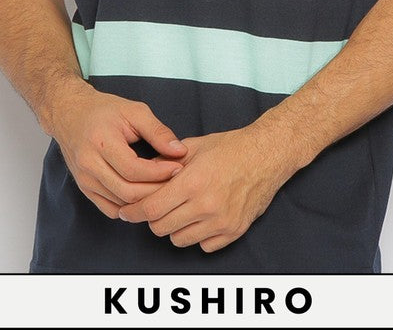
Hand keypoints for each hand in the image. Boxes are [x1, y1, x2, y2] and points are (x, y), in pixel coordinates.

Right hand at [49, 81, 187, 218]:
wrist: (70, 113)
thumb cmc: (103, 110)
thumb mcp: (134, 111)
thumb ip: (158, 131)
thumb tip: (180, 151)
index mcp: (102, 142)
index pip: (134, 170)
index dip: (159, 173)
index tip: (178, 167)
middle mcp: (89, 164)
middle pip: (128, 192)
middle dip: (156, 190)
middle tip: (175, 182)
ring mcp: (85, 180)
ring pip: (120, 204)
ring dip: (145, 201)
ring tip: (163, 188)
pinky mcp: (84, 188)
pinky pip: (110, 209)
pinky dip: (129, 207)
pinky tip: (143, 194)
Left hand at [116, 126, 291, 251]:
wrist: (266, 155)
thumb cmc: (230, 147)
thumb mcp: (194, 146)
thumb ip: (165, 161)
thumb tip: (141, 172)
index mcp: (192, 182)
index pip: (151, 208)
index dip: (134, 211)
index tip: (126, 211)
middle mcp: (205, 205)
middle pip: (161, 228)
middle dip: (153, 218)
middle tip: (157, 207)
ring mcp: (220, 222)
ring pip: (179, 240)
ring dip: (174, 228)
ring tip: (181, 210)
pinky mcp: (233, 232)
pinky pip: (203, 246)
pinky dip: (197, 235)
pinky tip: (201, 218)